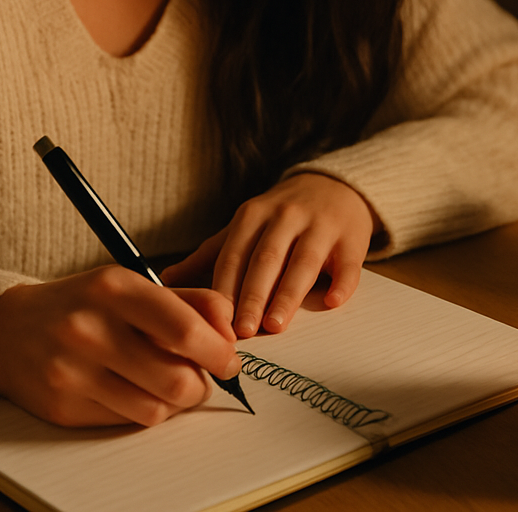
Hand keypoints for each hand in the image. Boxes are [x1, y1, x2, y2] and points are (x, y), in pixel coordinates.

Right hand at [0, 266, 240, 426]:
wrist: (7, 330)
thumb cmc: (84, 304)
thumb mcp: (132, 285)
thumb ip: (189, 300)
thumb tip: (230, 325)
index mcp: (114, 288)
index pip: (182, 327)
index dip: (217, 349)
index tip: (229, 358)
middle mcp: (91, 329)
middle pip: (176, 378)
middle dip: (201, 383)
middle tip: (203, 376)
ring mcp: (73, 372)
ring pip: (156, 408)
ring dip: (175, 401)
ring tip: (167, 381)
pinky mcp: (62, 408)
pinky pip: (127, 422)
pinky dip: (143, 410)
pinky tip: (134, 390)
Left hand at [161, 172, 378, 338]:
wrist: (335, 186)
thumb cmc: (282, 215)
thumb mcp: (245, 225)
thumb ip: (211, 253)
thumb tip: (165, 279)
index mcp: (254, 215)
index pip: (235, 254)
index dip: (225, 288)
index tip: (215, 322)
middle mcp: (286, 216)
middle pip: (266, 258)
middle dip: (253, 295)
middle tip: (243, 331)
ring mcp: (321, 226)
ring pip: (304, 261)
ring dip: (289, 293)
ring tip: (277, 324)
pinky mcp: (352, 238)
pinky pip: (348, 263)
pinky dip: (341, 283)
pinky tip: (332, 302)